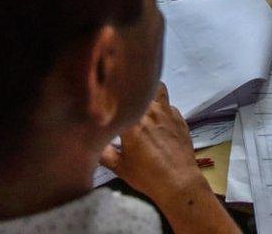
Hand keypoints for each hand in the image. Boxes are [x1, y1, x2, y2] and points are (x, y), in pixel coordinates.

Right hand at [99, 83, 205, 204]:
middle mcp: (150, 111)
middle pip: (138, 92)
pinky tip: (159, 121)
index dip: (111, 103)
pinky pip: (168, 105)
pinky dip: (162, 108)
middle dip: (130, 97)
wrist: (179, 182)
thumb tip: (91, 142)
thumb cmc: (147, 175)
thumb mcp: (119, 167)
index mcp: (132, 121)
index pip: (117, 102)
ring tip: (143, 105)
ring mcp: (167, 112)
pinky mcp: (180, 118)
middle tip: (125, 107)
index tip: (107, 107)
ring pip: (157, 90)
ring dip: (149, 95)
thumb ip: (103, 152)